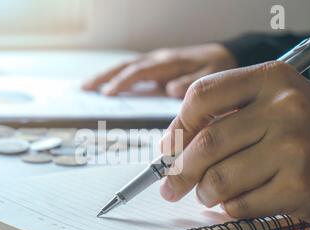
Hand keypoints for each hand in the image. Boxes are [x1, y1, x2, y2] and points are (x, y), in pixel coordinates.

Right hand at [82, 44, 236, 97]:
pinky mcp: (156, 66)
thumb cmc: (217, 68)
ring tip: (87, 87)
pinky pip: (132, 70)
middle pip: (126, 66)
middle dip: (105, 77)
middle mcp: (159, 59)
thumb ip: (190, 84)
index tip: (108, 94)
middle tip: (85, 89)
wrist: (224, 56)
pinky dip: (116, 76)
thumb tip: (170, 90)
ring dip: (106, 75)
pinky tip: (107, 85)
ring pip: (126, 66)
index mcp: (169, 62)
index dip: (123, 82)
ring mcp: (155, 61)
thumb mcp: (209, 77)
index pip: (140, 71)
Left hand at [160, 61, 309, 224]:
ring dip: (205, 192)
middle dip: (180, 170)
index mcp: (272, 79)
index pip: (202, 95)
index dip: (177, 126)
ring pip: (218, 178)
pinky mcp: (299, 187)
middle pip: (206, 142)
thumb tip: (172, 147)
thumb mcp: (271, 104)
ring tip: (208, 193)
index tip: (169, 147)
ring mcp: (294, 149)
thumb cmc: (307, 131)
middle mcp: (285, 108)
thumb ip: (224, 117)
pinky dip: (230, 208)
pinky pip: (239, 204)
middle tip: (171, 185)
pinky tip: (239, 201)